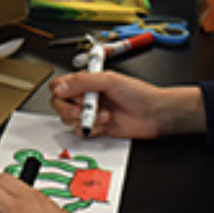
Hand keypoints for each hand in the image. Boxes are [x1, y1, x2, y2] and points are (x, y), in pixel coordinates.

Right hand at [50, 70, 205, 139]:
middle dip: (71, 108)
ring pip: (69, 119)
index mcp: (87, 81)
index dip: (61, 90)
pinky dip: (93, 129)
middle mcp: (86, 97)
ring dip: (86, 119)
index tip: (72, 94)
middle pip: (60, 104)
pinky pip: (82, 132)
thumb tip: (60, 87)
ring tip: (104, 115)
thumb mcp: (109, 80)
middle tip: (85, 108)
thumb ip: (83, 82)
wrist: (154, 114)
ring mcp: (90, 113)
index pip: (60, 84)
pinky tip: (107, 123)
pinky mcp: (96, 128)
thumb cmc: (138, 93)